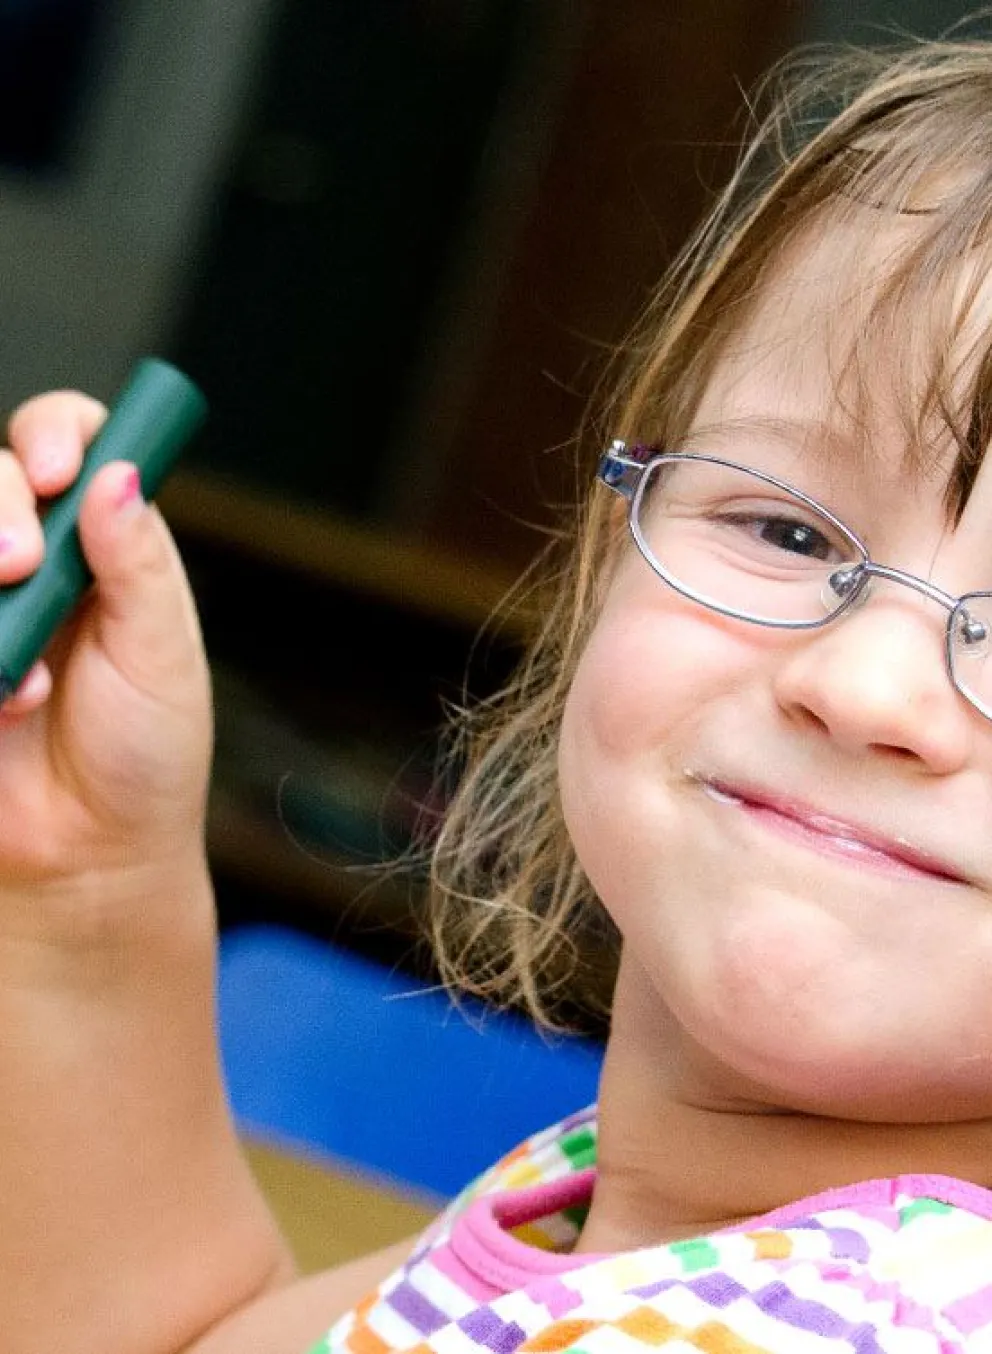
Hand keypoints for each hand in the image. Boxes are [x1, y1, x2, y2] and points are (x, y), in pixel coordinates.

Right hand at [0, 389, 211, 929]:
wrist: (90, 858)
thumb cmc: (144, 758)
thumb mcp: (164, 658)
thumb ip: (140, 566)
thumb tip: (120, 475)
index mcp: (100, 546)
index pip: (65, 441)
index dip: (52, 435)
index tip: (57, 475)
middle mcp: (30, 561)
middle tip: (18, 569)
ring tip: (21, 682)